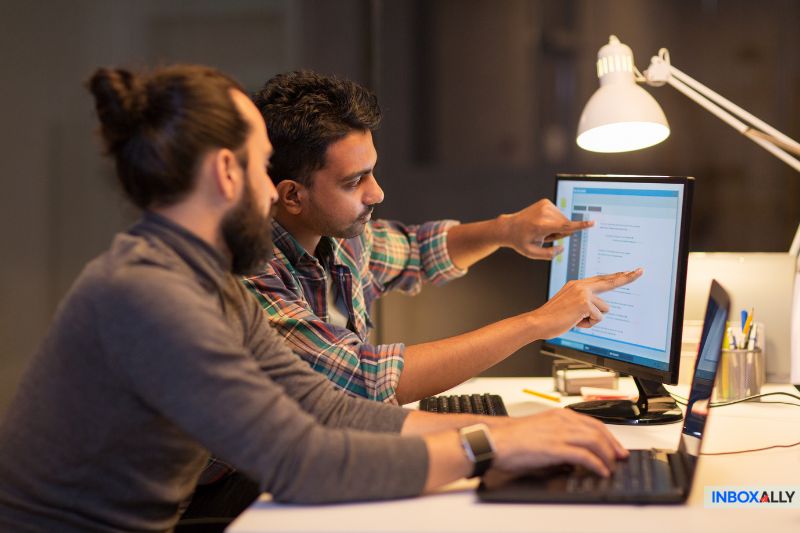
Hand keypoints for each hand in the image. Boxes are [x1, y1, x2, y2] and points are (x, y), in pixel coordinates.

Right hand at [490, 409, 627, 476]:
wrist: (495, 441)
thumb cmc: (513, 438)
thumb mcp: (542, 430)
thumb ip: (560, 437)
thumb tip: (574, 455)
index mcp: (559, 414)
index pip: (593, 422)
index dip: (609, 436)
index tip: (616, 447)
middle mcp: (562, 420)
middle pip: (598, 430)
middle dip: (613, 446)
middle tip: (620, 458)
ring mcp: (559, 433)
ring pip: (595, 441)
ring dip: (607, 455)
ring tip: (611, 467)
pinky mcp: (555, 447)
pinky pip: (584, 455)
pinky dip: (596, 464)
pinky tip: (600, 471)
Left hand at [499, 199, 593, 259]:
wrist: (509, 227)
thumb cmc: (520, 241)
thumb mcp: (533, 253)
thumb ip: (550, 254)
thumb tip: (562, 247)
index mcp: (541, 226)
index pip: (565, 226)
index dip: (580, 226)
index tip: (592, 223)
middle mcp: (543, 213)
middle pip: (565, 225)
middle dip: (559, 233)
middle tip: (543, 236)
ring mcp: (545, 205)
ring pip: (563, 219)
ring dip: (556, 227)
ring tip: (541, 230)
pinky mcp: (546, 202)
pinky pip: (559, 214)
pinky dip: (554, 220)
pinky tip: (542, 223)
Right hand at [530, 269, 643, 339]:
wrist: (538, 321)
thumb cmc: (552, 317)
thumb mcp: (568, 305)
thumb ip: (583, 302)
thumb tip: (599, 310)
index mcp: (577, 284)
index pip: (601, 279)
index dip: (616, 276)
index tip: (629, 271)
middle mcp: (581, 285)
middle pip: (610, 281)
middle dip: (627, 277)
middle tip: (641, 271)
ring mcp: (583, 293)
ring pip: (604, 309)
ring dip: (593, 319)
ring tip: (576, 319)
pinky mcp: (585, 303)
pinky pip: (599, 318)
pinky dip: (589, 324)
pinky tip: (575, 322)